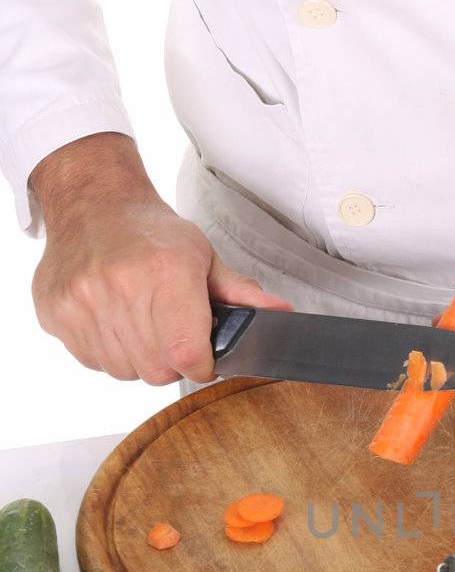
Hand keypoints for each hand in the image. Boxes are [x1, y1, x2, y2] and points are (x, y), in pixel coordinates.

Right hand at [30, 134, 290, 383]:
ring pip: (124, 371)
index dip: (201, 365)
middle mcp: (121, 287)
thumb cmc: (151, 231)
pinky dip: (107, 350)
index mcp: (167, 273)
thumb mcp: (203, 255)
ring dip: (138, 357)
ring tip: (140, 321)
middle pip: (157, 371)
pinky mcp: (56, 311)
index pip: (188, 356)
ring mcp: (83, 300)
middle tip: (170, 331)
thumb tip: (281, 314)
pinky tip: (113, 319)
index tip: (202, 357)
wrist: (92, 200)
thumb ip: (241, 293)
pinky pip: (91, 360)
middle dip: (171, 361)